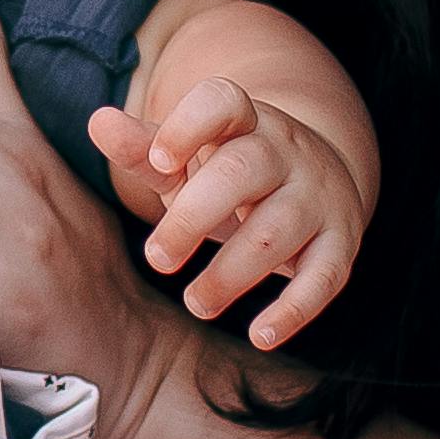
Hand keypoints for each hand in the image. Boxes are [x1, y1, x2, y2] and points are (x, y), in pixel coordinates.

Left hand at [91, 80, 366, 350]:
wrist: (321, 179)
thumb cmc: (233, 173)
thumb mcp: (189, 158)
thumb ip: (144, 148)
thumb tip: (98, 121)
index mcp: (244, 120)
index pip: (222, 101)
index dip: (189, 126)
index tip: (158, 162)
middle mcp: (286, 151)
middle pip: (242, 171)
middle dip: (193, 218)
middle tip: (156, 260)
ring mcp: (318, 196)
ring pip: (278, 230)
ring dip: (231, 273)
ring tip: (195, 304)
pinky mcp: (341, 242)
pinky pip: (326, 276)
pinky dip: (294, 310)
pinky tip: (259, 337)